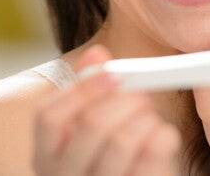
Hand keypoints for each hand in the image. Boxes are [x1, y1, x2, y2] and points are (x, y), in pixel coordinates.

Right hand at [33, 45, 180, 175]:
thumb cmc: (110, 153)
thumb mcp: (91, 122)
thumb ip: (89, 89)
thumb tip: (96, 53)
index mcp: (47, 154)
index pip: (48, 115)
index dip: (83, 88)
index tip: (113, 73)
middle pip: (92, 124)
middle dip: (125, 100)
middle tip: (141, 94)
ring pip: (122, 142)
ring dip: (145, 117)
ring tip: (150, 116)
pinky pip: (151, 157)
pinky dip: (163, 136)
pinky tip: (163, 134)